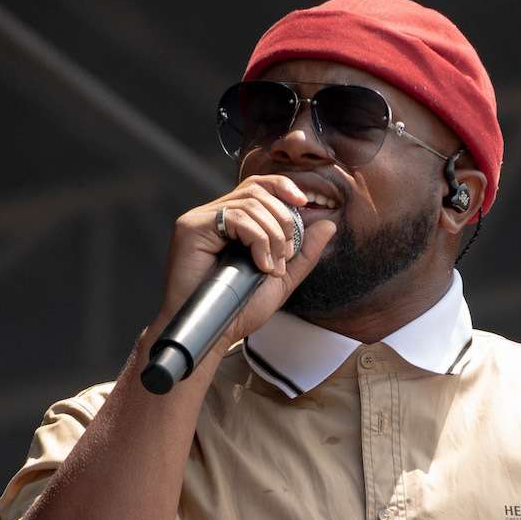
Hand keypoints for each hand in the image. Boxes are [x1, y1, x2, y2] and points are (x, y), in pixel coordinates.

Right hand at [158, 173, 339, 354]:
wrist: (215, 333)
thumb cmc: (238, 310)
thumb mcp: (282, 278)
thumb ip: (304, 252)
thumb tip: (328, 224)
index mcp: (232, 223)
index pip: (258, 186)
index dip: (283, 187)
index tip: (304, 203)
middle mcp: (214, 216)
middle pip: (258, 191)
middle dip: (283, 222)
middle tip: (286, 256)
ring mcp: (201, 220)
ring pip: (250, 203)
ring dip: (273, 236)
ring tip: (272, 267)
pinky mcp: (192, 227)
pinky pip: (235, 216)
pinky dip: (257, 239)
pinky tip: (260, 265)